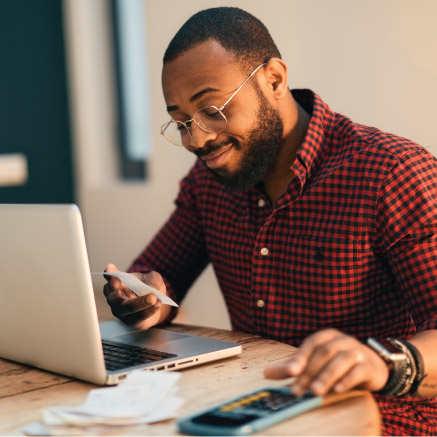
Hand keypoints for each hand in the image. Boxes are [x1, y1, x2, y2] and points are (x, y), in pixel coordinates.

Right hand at [103, 263, 166, 329]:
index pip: (110, 279)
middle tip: (120, 282)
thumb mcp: (153, 278)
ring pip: (128, 308)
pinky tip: (157, 304)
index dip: (109, 275)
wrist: (155, 304)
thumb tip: (152, 288)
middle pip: (113, 295)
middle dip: (119, 290)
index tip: (110, 269)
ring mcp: (121, 312)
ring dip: (141, 303)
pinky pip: (139, 317)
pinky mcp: (131, 321)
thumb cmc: (148, 288)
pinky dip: (149, 310)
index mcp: (117, 284)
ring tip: (153, 298)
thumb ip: (153, 280)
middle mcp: (115, 298)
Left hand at [264, 329, 389, 395]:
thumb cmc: (337, 363)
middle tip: (299, 390)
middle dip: (310, 372)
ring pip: (341, 360)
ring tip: (316, 391)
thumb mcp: (315, 362)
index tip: (291, 372)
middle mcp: (341, 340)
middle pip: (324, 353)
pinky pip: (358, 370)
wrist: (373, 366)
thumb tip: (265, 373)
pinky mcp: (368, 365)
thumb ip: (292, 367)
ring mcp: (356, 351)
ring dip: (327, 376)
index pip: (311, 344)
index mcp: (326, 336)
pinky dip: (347, 379)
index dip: (300, 357)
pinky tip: (338, 389)